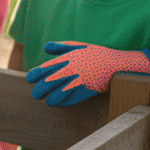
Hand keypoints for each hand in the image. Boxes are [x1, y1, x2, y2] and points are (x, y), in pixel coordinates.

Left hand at [26, 41, 149, 106]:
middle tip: (37, 94)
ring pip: (54, 97)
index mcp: (65, 59)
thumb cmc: (97, 55)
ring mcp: (77, 82)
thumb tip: (46, 47)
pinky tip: (62, 101)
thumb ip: (61, 47)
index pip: (41, 70)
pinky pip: (67, 102)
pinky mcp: (85, 93)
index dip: (33, 76)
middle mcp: (69, 71)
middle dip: (38, 92)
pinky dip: (63, 103)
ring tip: (50, 99)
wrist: (118, 65)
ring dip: (50, 100)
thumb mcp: (79, 46)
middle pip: (44, 86)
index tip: (31, 79)